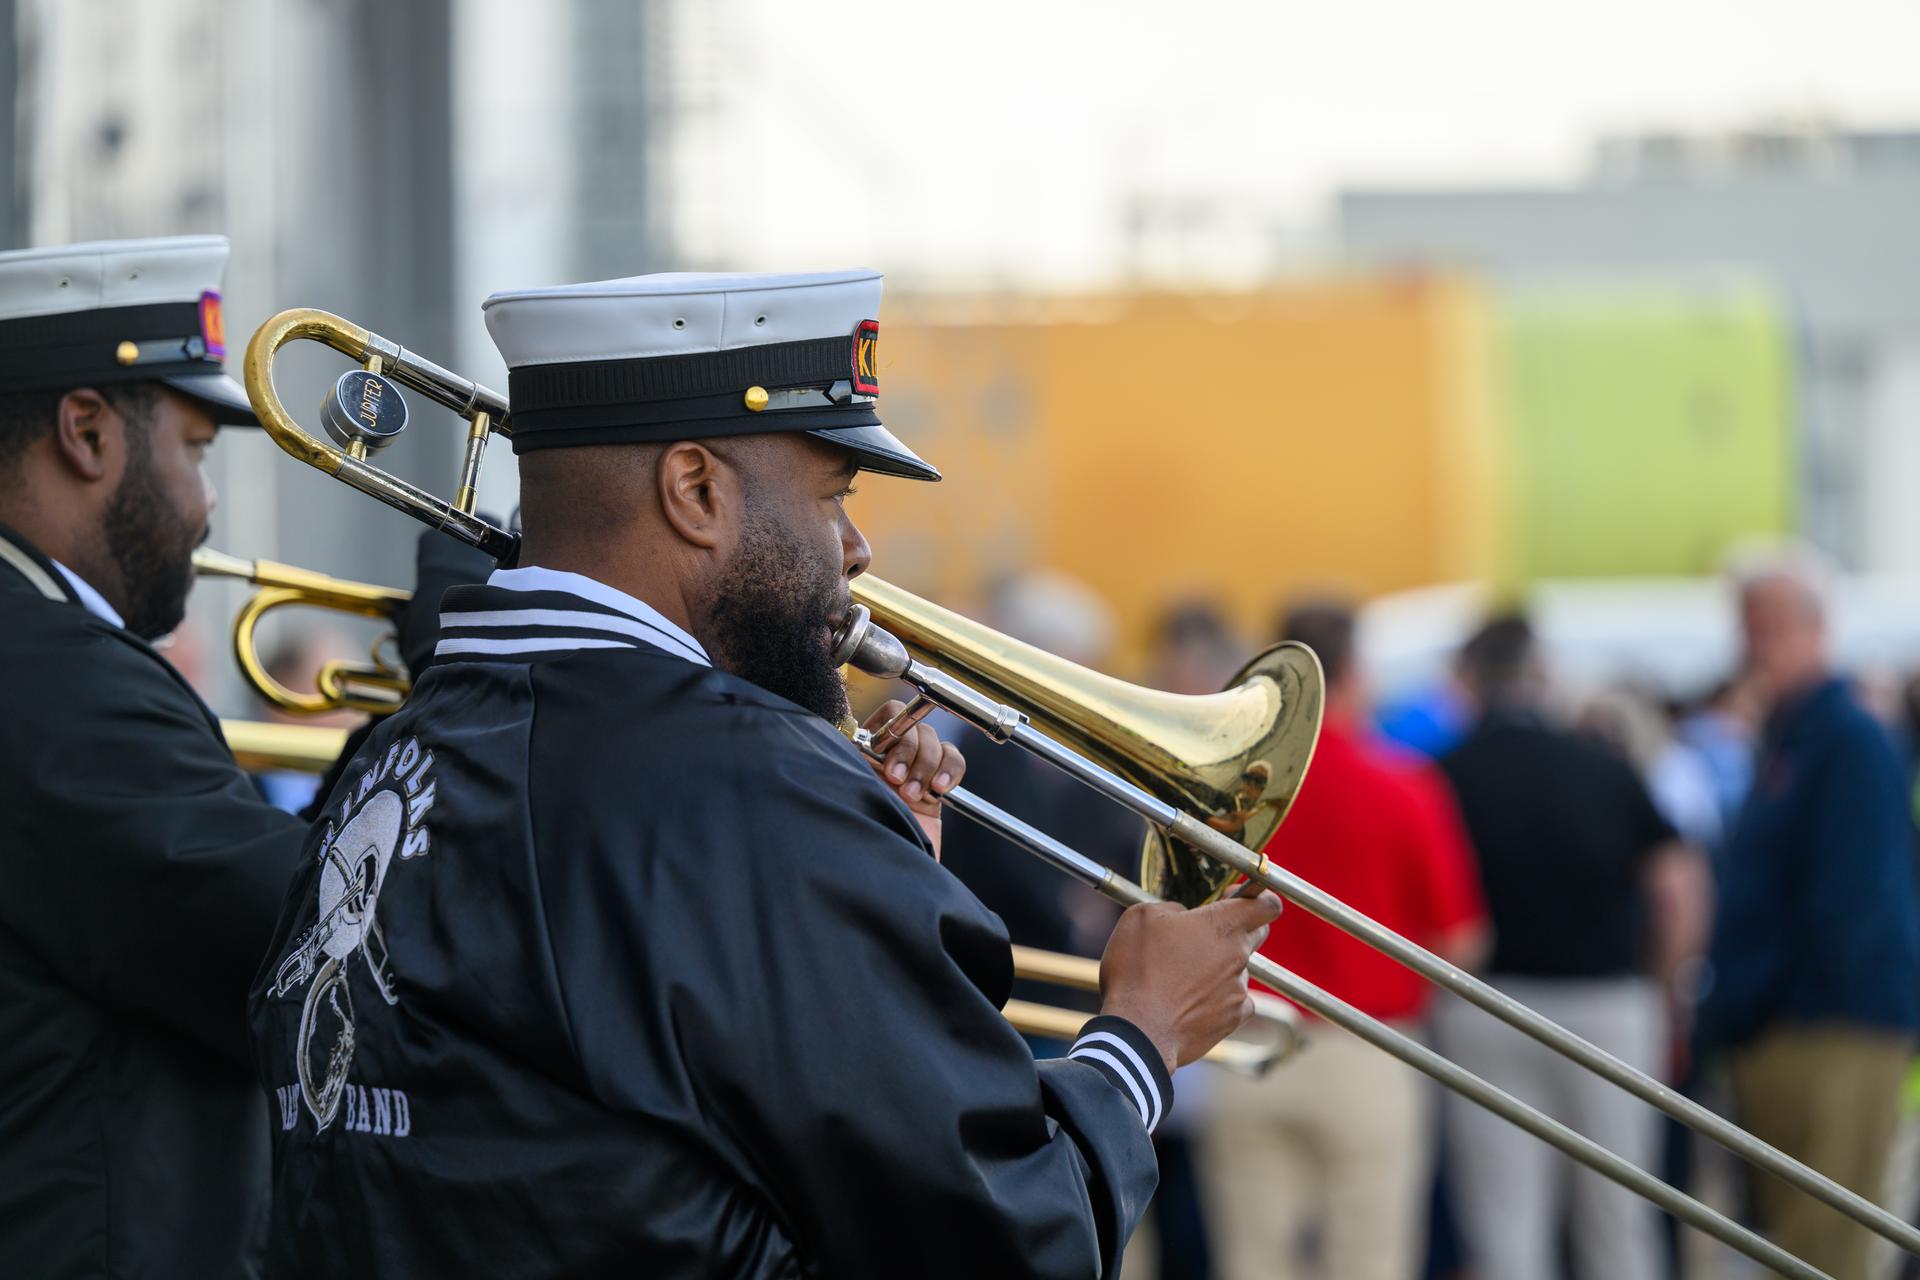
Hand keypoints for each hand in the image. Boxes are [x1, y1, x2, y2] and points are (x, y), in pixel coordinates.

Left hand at [863, 701, 965, 857]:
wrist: (882, 881)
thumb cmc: (854, 839)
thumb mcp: (848, 791)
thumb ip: (854, 760)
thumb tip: (854, 732)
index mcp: (861, 751)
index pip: (887, 716)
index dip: (892, 728)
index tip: (883, 752)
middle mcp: (887, 757)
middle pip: (914, 725)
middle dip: (909, 750)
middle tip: (896, 780)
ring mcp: (912, 773)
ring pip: (935, 742)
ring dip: (927, 764)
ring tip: (913, 794)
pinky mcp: (933, 790)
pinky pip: (953, 762)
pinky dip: (950, 770)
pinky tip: (939, 789)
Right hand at [1096, 884, 1281, 1073]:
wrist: (1139, 1031)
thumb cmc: (1137, 970)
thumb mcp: (1142, 917)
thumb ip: (1172, 908)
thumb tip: (1184, 917)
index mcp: (1221, 924)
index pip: (1267, 904)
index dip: (1257, 897)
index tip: (1235, 897)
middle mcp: (1238, 954)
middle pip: (1258, 932)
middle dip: (1237, 928)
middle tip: (1204, 934)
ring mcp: (1239, 988)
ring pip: (1241, 967)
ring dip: (1222, 965)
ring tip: (1185, 976)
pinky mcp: (1234, 1018)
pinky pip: (1236, 1000)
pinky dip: (1220, 997)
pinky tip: (1193, 1000)